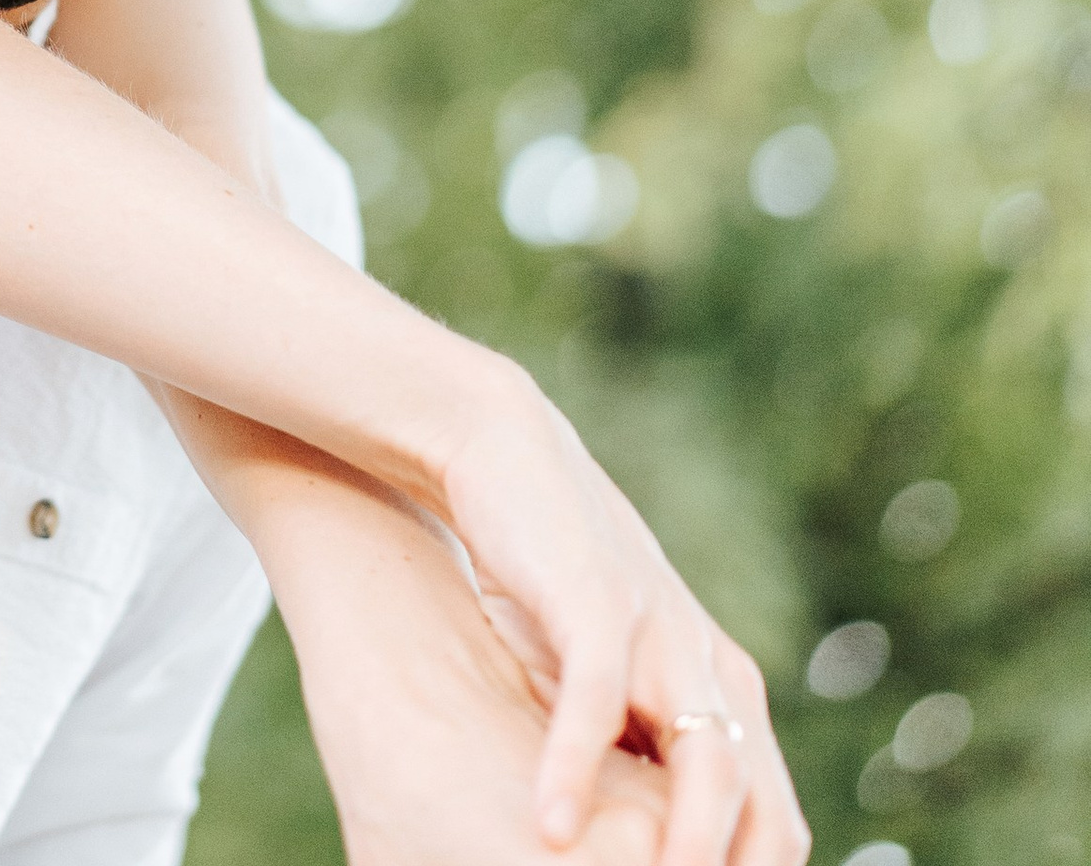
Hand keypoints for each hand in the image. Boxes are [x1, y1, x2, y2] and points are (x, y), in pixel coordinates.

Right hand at [434, 360, 806, 865]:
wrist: (503, 453)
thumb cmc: (547, 579)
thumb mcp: (606, 675)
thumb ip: (633, 749)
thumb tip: (634, 845)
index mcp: (727, 693)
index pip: (777, 830)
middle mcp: (713, 671)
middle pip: (762, 814)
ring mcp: (663, 635)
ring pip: (707, 767)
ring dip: (682, 850)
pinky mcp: (598, 605)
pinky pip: (598, 706)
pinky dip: (576, 773)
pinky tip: (547, 829)